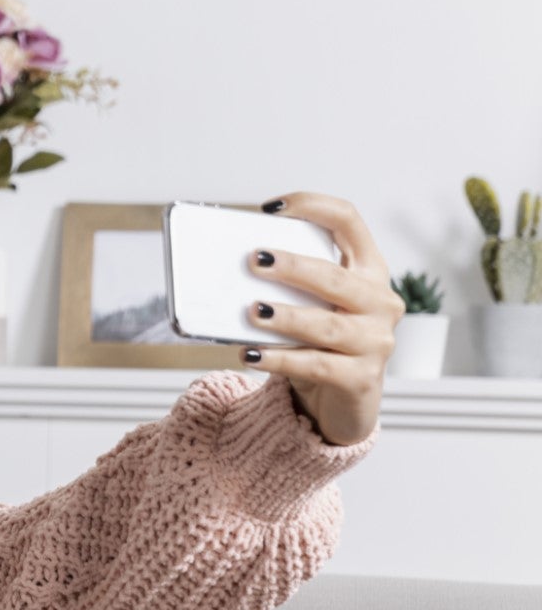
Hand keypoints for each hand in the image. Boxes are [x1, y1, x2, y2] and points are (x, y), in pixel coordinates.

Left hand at [245, 193, 400, 446]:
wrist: (340, 402)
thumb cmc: (319, 342)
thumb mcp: (310, 306)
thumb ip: (287, 286)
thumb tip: (228, 271)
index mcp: (368, 271)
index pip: (349, 222)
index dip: (314, 207)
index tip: (271, 209)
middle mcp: (381, 302)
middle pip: (336, 277)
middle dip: (294, 267)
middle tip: (254, 261)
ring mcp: (376, 342)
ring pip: (327, 324)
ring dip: (287, 317)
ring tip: (253, 311)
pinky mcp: (361, 378)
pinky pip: (316, 365)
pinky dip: (280, 359)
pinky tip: (251, 355)